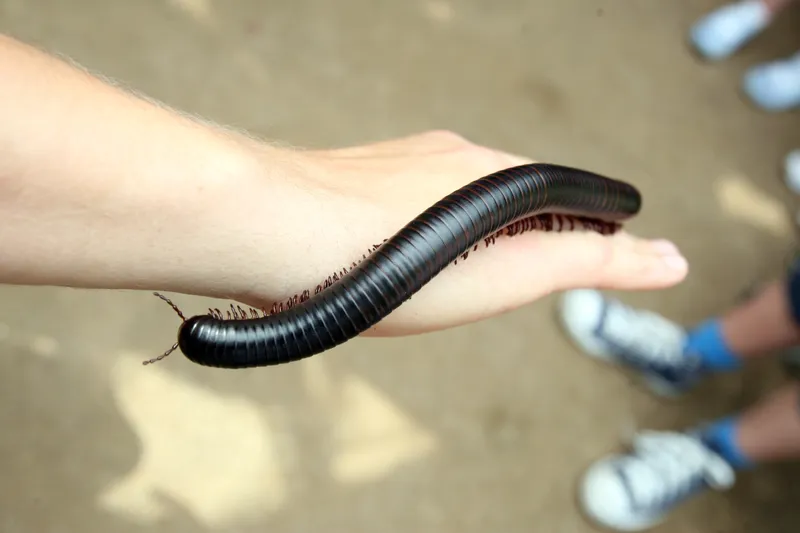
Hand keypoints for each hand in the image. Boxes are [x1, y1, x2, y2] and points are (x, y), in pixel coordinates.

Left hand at [228, 130, 687, 335]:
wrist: (272, 228)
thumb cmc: (386, 259)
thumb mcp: (505, 273)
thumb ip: (588, 262)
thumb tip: (669, 259)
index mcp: (497, 173)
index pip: (569, 196)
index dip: (592, 227)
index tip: (610, 249)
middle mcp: (452, 154)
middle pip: (515, 192)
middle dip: (536, 230)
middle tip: (547, 266)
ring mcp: (401, 161)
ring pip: (459, 193)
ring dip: (478, 227)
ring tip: (479, 265)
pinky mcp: (356, 175)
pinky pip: (409, 197)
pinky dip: (426, 225)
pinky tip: (405, 246)